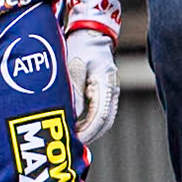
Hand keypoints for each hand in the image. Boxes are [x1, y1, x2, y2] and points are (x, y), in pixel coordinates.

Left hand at [65, 28, 118, 143]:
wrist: (90, 35)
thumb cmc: (81, 48)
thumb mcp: (74, 67)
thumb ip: (74, 91)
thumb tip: (71, 116)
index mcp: (106, 86)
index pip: (101, 116)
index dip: (89, 131)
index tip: (75, 140)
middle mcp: (111, 93)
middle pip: (104, 123)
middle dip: (89, 136)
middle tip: (72, 146)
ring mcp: (108, 94)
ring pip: (101, 120)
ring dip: (88, 131)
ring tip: (72, 141)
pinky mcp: (102, 94)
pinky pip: (97, 113)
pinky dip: (88, 123)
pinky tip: (75, 128)